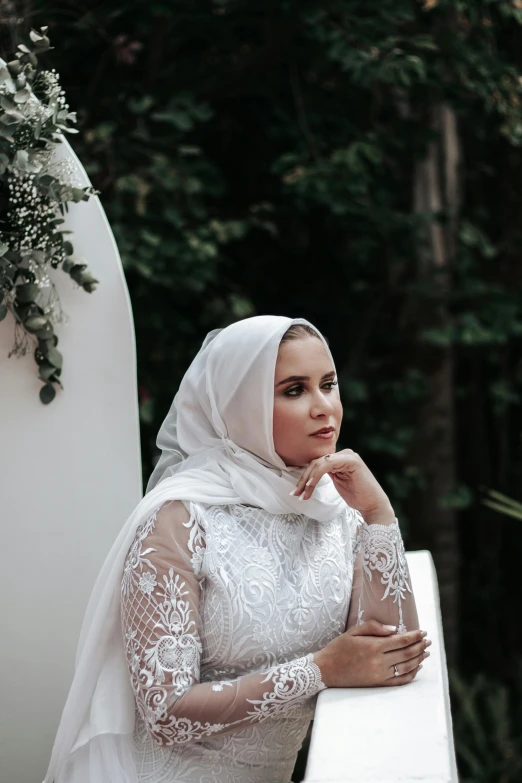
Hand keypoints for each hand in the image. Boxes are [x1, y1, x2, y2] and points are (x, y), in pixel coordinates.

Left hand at [292, 449, 393, 522]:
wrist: (373, 505)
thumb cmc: (357, 496)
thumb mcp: (338, 482)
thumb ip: (328, 474)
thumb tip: (309, 474)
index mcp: (340, 458)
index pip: (317, 463)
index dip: (304, 477)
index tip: (297, 492)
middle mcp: (344, 454)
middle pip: (316, 462)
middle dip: (303, 479)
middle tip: (295, 494)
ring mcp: (348, 456)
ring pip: (319, 464)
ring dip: (307, 480)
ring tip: (302, 494)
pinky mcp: (351, 460)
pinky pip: (326, 465)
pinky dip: (316, 475)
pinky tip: (311, 486)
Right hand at [313, 620, 430, 687]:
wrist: (325, 670)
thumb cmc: (338, 648)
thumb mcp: (353, 632)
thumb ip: (374, 627)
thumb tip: (395, 629)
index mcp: (373, 646)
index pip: (401, 640)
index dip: (414, 636)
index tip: (423, 632)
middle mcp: (379, 662)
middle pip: (407, 653)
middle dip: (420, 646)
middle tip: (428, 640)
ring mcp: (380, 675)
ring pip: (406, 666)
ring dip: (419, 659)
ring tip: (426, 652)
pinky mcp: (378, 684)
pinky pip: (400, 680)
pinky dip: (411, 674)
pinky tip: (417, 667)